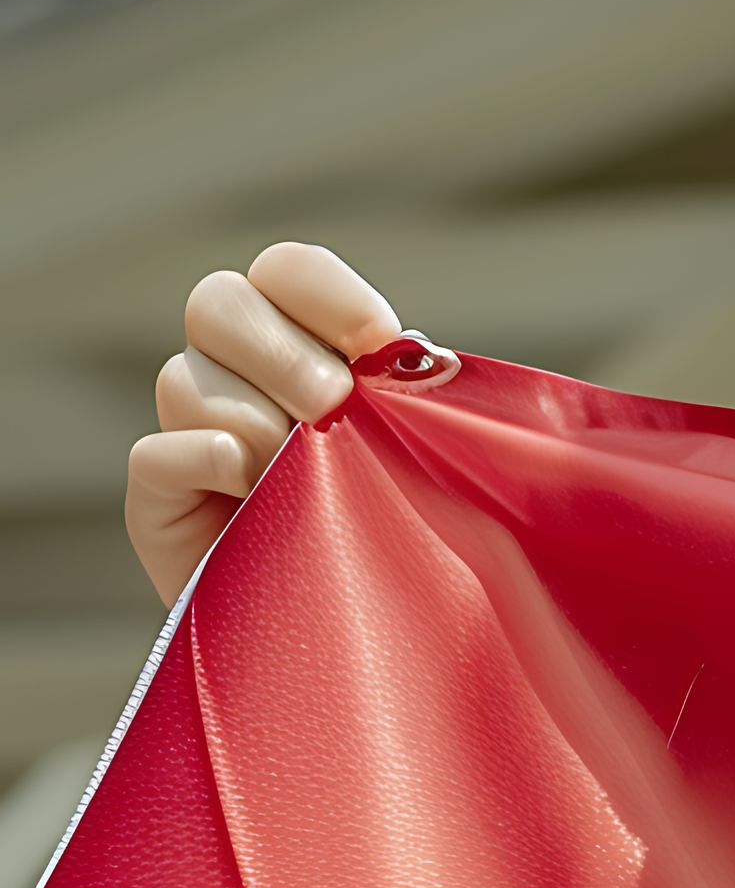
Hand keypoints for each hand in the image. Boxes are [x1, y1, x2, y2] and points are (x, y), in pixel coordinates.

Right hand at [121, 245, 399, 607]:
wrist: (361, 619)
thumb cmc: (406, 519)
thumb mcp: (425, 443)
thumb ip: (412, 391)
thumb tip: (419, 353)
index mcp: (304, 341)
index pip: (286, 269)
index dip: (328, 293)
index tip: (380, 343)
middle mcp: (235, 374)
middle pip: (215, 303)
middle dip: (283, 353)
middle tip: (334, 406)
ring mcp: (190, 434)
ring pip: (184, 379)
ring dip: (258, 422)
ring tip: (306, 478)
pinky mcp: (159, 502)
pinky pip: (156, 455)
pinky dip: (205, 460)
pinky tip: (252, 488)